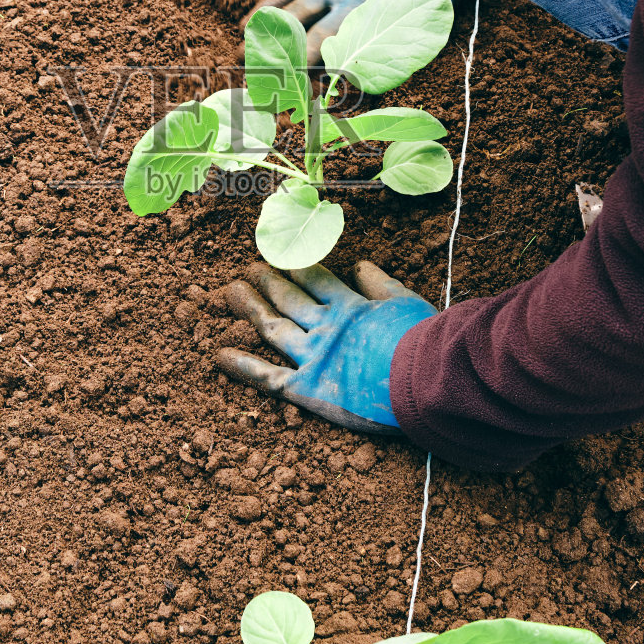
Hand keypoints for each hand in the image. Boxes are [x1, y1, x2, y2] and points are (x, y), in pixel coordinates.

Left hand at [216, 260, 436, 436]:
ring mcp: (313, 356)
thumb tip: (359, 265)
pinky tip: (218, 356)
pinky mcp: (307, 388)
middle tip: (250, 268)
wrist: (424, 380)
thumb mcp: (406, 304)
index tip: (284, 256)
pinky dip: (243, 366)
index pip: (318, 281)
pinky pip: (268, 377)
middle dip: (269, 282)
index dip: (299, 268)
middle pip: (290, 300)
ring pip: (273, 328)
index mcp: (350, 308)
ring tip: (232, 291)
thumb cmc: (423, 344)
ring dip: (251, 309)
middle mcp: (326, 327)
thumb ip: (380, 286)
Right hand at [246, 0, 457, 64]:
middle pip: (297, 17)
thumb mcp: (418, 31)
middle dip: (270, 39)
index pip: (319, 43)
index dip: (297, 64)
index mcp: (361, 11)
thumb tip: (357, 87)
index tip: (280, 81)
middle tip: (248, 59)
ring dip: (265, 9)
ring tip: (244, 28)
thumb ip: (387, 58)